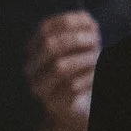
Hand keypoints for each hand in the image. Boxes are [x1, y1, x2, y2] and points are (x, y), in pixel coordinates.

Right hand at [24, 11, 101, 128]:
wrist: (77, 108)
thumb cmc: (81, 71)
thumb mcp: (82, 47)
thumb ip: (83, 30)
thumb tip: (90, 22)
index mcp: (34, 50)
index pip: (45, 28)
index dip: (69, 22)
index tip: (93, 24)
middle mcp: (31, 68)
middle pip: (50, 45)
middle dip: (77, 40)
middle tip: (97, 40)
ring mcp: (40, 87)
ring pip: (60, 67)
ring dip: (84, 59)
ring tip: (99, 57)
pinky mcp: (53, 104)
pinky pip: (72, 87)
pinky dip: (88, 78)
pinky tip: (97, 74)